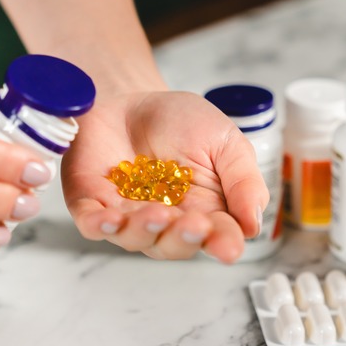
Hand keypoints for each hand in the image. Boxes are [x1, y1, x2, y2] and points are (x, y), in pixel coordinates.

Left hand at [61, 91, 269, 262]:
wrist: (134, 99)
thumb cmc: (183, 122)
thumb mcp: (225, 143)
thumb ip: (243, 181)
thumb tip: (253, 225)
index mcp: (205, 211)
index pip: (217, 236)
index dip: (222, 243)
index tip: (229, 247)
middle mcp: (167, 221)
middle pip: (174, 245)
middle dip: (183, 238)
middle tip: (194, 224)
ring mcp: (127, 216)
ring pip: (135, 239)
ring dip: (146, 231)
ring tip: (157, 214)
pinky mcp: (92, 203)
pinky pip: (92, 223)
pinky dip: (100, 226)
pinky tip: (110, 219)